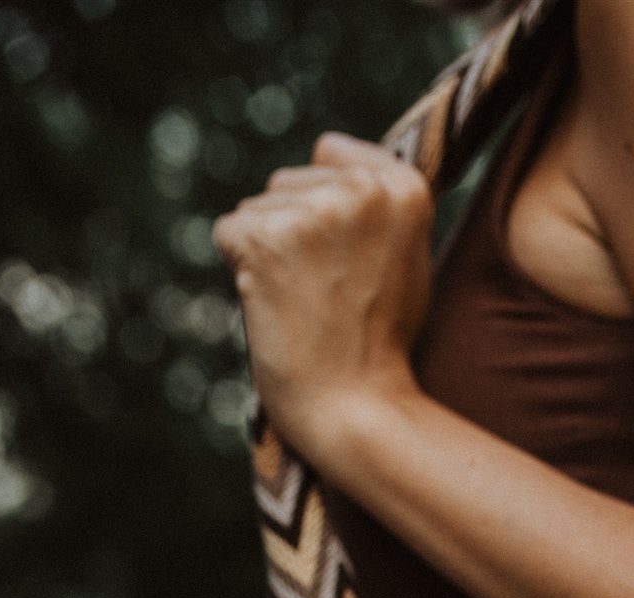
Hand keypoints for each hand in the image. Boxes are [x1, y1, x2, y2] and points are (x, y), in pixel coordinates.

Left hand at [213, 133, 433, 459]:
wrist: (357, 409)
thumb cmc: (379, 347)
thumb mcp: (405, 259)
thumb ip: (376, 206)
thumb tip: (326, 155)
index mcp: (405, 187)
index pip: (330, 152)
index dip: (327, 206)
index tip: (347, 260)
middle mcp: (362, 189)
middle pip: (290, 181)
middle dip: (295, 230)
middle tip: (327, 295)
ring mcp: (313, 211)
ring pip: (258, 208)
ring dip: (267, 253)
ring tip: (305, 304)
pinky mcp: (267, 238)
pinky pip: (228, 232)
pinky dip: (239, 270)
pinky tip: (276, 308)